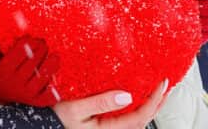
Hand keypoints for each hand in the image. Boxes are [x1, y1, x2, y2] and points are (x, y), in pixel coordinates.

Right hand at [0, 35, 59, 106]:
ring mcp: (26, 93)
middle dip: (41, 50)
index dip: (29, 42)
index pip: (20, 52)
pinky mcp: (35, 101)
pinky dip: (54, 90)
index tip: (32, 38)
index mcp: (4, 70)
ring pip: (42, 77)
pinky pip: (47, 96)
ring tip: (54, 56)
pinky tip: (57, 79)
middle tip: (44, 43)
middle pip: (33, 62)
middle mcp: (15, 82)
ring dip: (50, 65)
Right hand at [52, 79, 168, 128]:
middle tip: (166, 85)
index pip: (139, 116)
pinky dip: (136, 107)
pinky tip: (135, 97)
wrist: (40, 127)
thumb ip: (101, 102)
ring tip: (156, 91)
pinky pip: (125, 118)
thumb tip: (127, 95)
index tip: (162, 83)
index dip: (154, 100)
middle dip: (157, 104)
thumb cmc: (54, 119)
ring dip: (148, 106)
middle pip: (142, 120)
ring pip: (135, 120)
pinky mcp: (103, 126)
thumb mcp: (75, 109)